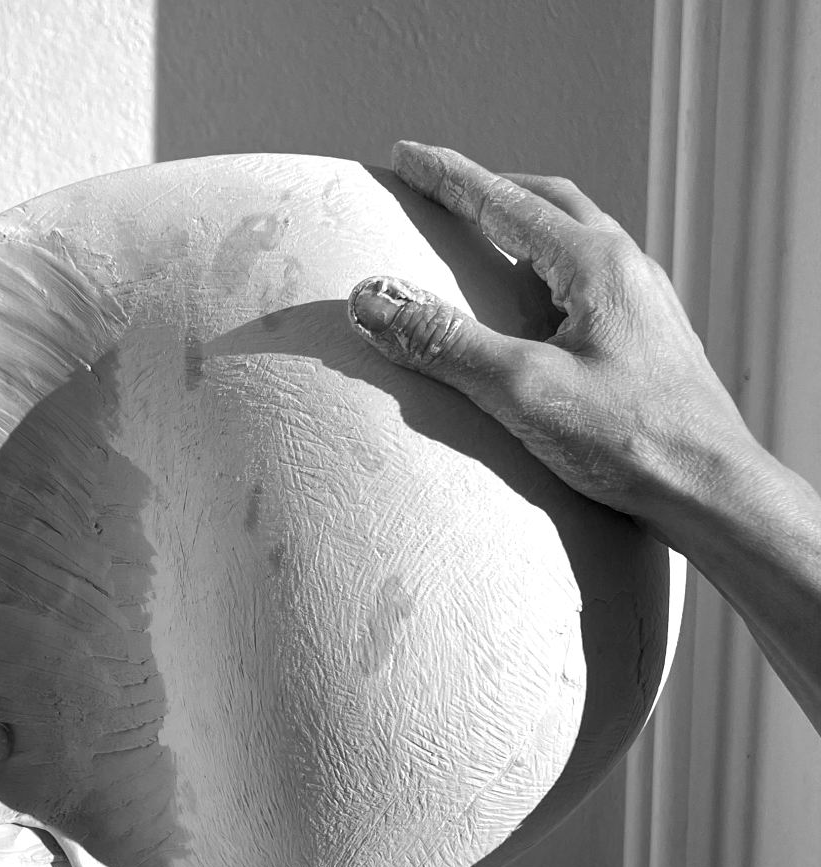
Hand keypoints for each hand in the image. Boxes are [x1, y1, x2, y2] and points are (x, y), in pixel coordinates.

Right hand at [348, 141, 758, 543]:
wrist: (711, 491)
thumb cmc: (632, 441)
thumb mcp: (524, 390)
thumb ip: (447, 343)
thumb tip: (373, 302)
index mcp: (598, 265)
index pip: (507, 202)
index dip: (450, 179)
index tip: (406, 158)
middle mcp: (628, 271)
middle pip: (552, 204)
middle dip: (492, 191)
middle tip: (444, 192)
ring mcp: (644, 306)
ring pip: (577, 242)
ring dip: (526, 230)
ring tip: (484, 246)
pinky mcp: (647, 344)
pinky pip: (592, 285)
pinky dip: (549, 276)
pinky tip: (535, 313)